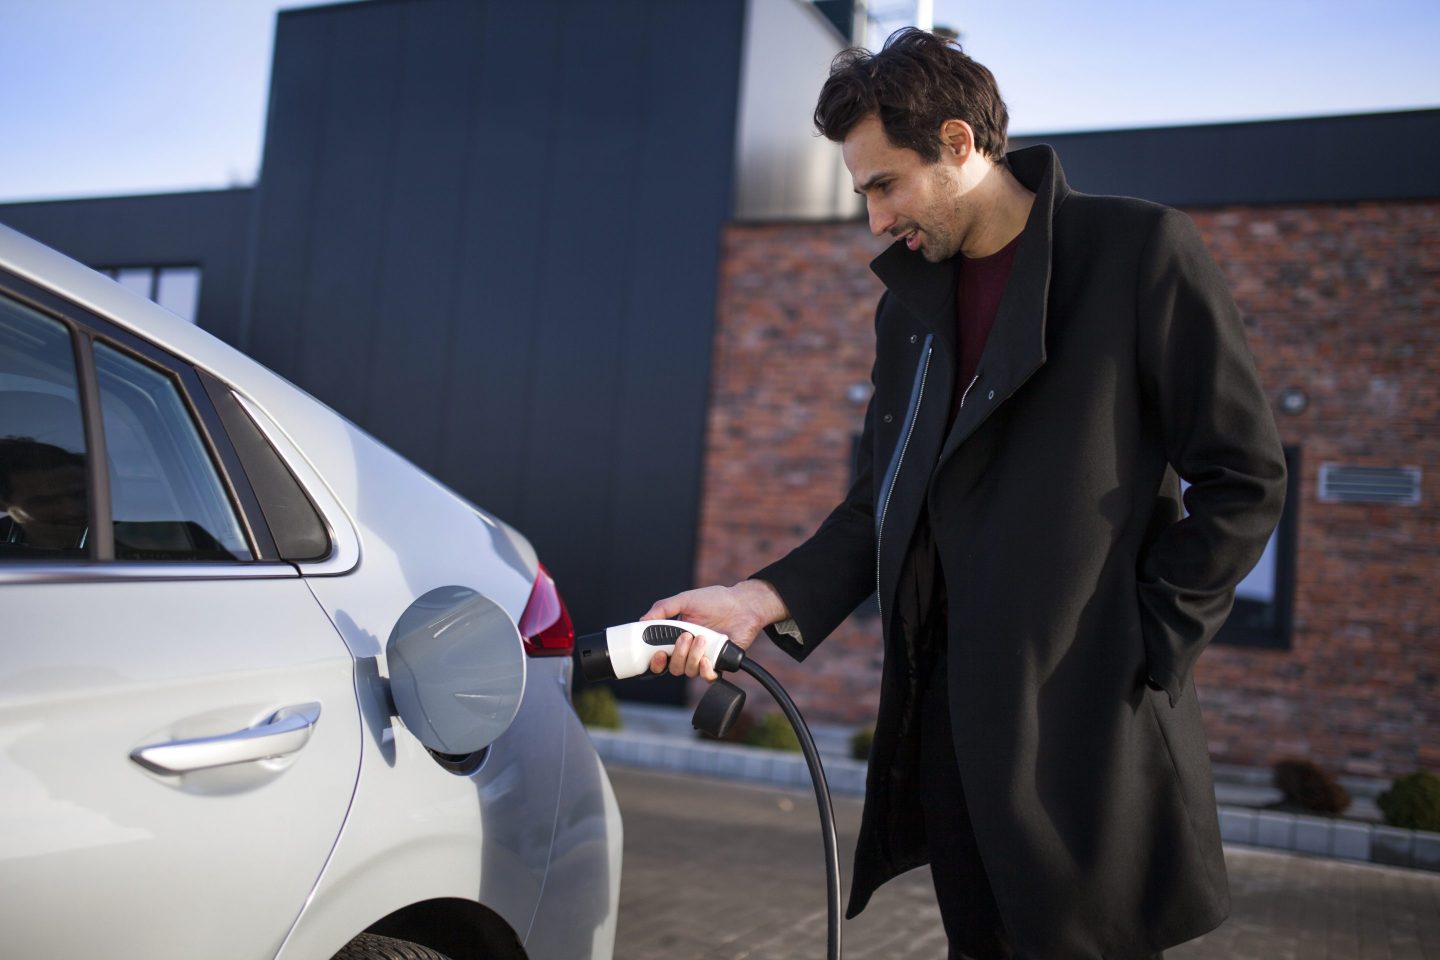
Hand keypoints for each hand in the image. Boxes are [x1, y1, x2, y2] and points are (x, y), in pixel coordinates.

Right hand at [640, 580, 789, 681]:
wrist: (743, 605)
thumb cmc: (716, 601)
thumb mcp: (685, 599)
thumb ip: (663, 608)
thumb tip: (642, 620)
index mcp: (676, 637)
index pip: (660, 657)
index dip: (655, 661)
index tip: (657, 655)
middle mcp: (688, 651)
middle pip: (673, 668)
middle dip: (676, 655)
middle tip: (685, 638)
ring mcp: (704, 658)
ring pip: (688, 671)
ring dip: (692, 656)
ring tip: (702, 638)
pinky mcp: (719, 663)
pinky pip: (708, 677)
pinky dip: (705, 671)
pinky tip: (708, 658)